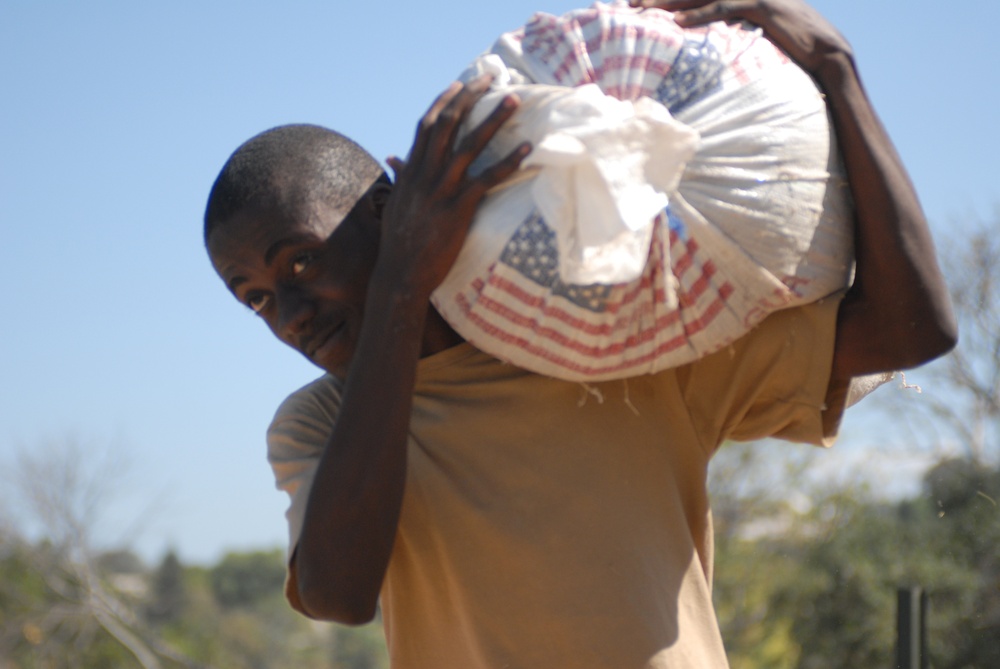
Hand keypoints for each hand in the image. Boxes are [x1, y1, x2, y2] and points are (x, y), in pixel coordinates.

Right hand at [378, 76, 530, 298]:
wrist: (399, 275)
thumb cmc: (399, 244)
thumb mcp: (395, 204)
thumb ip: (399, 178)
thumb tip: (393, 157)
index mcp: (411, 172)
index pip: (428, 125)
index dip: (445, 102)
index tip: (460, 85)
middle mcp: (425, 174)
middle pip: (449, 123)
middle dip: (471, 97)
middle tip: (492, 78)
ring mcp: (441, 190)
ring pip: (470, 144)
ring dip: (494, 119)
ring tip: (514, 99)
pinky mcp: (457, 208)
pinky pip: (487, 179)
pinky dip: (509, 162)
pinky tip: (528, 149)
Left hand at [628, 0, 851, 73]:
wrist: (828, 51)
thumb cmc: (793, 50)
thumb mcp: (757, 41)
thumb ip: (733, 39)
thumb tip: (711, 54)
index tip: (641, 4)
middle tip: (630, 3)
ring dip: (670, 2)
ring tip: (643, 10)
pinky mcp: (764, 6)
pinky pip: (724, 8)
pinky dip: (699, 15)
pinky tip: (677, 23)